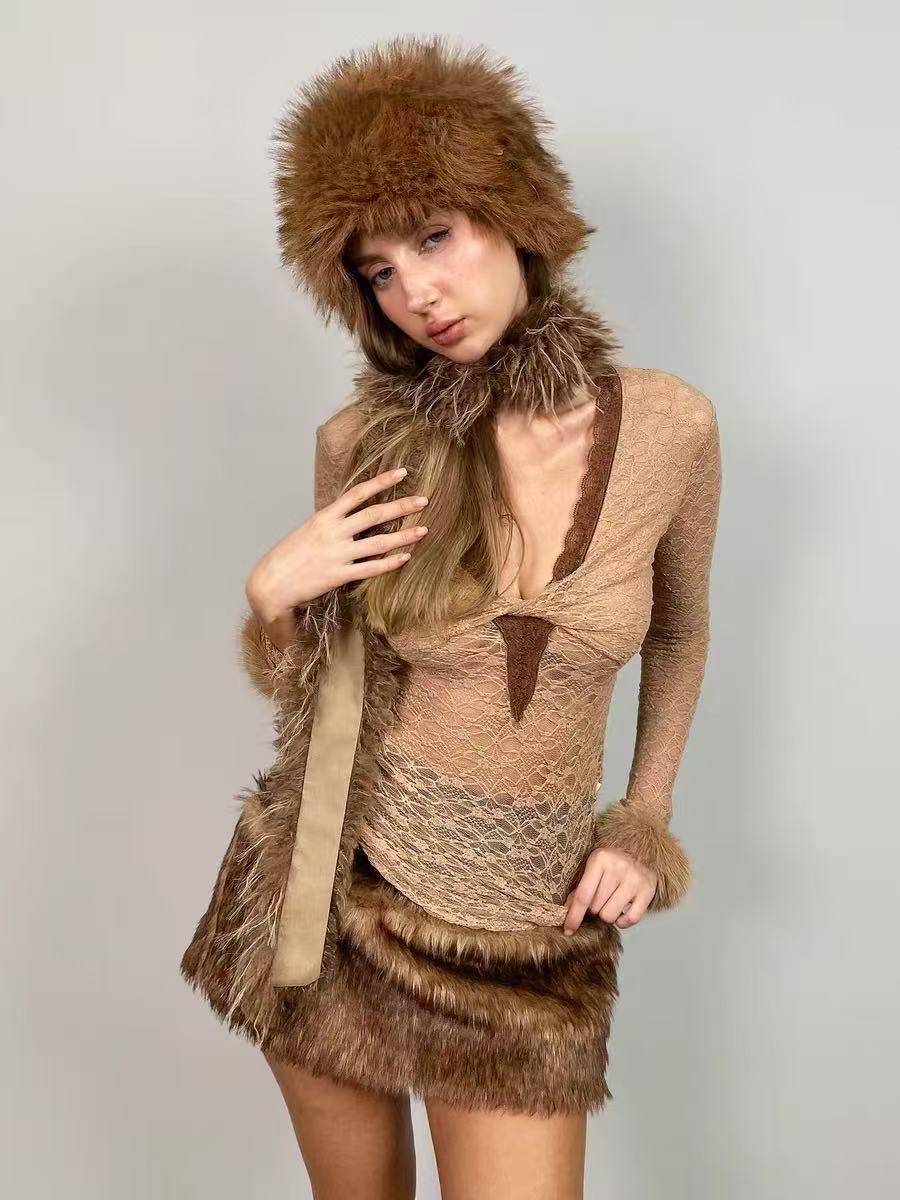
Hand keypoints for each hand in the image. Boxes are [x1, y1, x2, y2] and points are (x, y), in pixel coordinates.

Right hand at [246, 466, 429, 620]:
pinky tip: (405, 558)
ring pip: (378, 543)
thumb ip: (331, 522)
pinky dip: (389, 563)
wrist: (270, 583)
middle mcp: (333, 533)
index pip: (357, 493)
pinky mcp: (339, 575)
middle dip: (401, 506)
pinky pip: (370, 569)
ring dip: (403, 536)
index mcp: (324, 517)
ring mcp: (337, 554)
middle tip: (424, 500)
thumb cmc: (288, 556)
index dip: (381, 481)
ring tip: (424, 530)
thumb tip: (350, 514)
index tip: (402, 473)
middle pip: (374, 515)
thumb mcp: (307, 530)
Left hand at [562, 848, 657, 932]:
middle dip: (594, 909)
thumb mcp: (592, 869)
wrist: (640, 851)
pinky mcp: (648, 890)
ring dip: (607, 915)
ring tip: (610, 902)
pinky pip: (630, 919)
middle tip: (600, 898)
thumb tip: (567, 913)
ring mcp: (634, 879)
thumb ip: (579, 889)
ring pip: (610, 916)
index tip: (568, 930)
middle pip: (596, 908)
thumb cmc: (610, 864)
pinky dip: (622, 921)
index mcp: (600, 859)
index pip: (583, 895)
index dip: (574, 916)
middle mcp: (618, 867)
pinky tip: (621, 911)